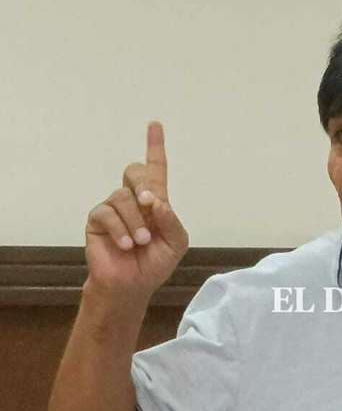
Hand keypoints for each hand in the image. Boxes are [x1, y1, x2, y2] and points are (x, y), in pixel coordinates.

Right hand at [84, 121, 188, 303]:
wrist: (132, 285)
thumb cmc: (155, 263)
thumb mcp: (176, 243)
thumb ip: (172, 221)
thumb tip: (157, 202)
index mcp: (156, 201)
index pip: (156, 169)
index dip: (155, 147)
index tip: (155, 125)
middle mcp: (133, 199)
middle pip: (135, 171)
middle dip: (143, 183)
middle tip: (150, 203)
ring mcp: (113, 208)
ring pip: (122, 196)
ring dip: (136, 221)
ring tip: (141, 242)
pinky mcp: (97, 220)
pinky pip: (106, 213)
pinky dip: (120, 230)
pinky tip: (126, 244)